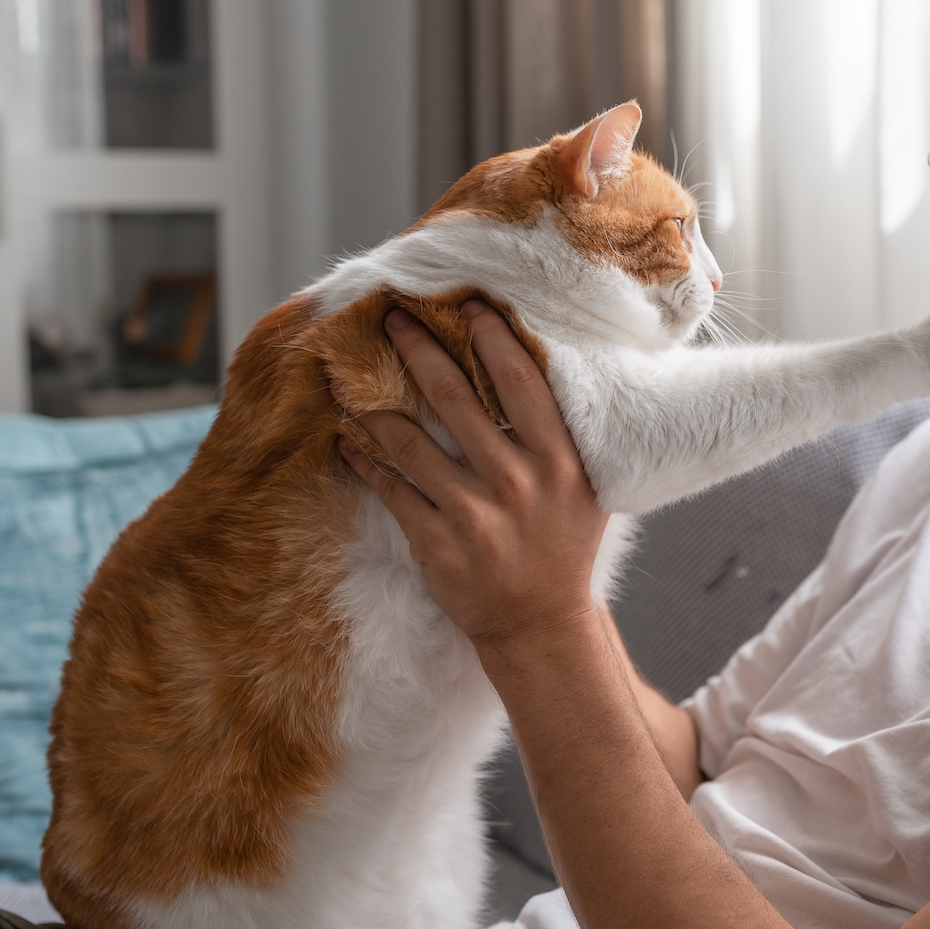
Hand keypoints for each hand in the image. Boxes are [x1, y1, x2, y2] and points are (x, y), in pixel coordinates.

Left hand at [339, 301, 609, 653]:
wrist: (540, 624)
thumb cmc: (562, 545)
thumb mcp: (583, 488)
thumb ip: (558, 436)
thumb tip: (529, 368)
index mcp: (559, 461)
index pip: (521, 382)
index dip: (491, 337)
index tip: (467, 304)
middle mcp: (518, 482)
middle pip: (456, 397)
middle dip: (418, 349)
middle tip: (392, 317)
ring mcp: (475, 514)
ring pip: (410, 441)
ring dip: (373, 403)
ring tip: (347, 375)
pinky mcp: (437, 543)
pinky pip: (391, 489)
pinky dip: (364, 461)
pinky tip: (346, 440)